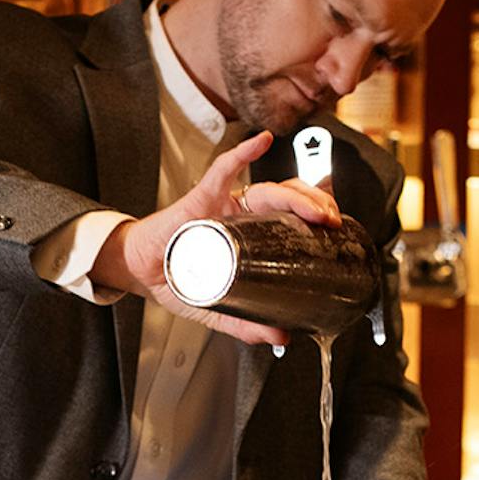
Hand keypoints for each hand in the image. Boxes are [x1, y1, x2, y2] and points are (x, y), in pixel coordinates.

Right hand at [90, 131, 341, 345]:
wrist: (140, 271)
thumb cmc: (177, 279)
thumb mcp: (219, 308)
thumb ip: (247, 323)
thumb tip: (281, 337)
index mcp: (253, 235)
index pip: (293, 217)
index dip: (317, 215)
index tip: (338, 227)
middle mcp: (243, 215)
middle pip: (289, 201)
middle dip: (316, 205)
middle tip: (332, 220)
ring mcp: (224, 205)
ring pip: (267, 189)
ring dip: (296, 194)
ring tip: (316, 204)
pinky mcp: (201, 198)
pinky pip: (223, 170)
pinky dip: (243, 155)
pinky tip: (263, 142)